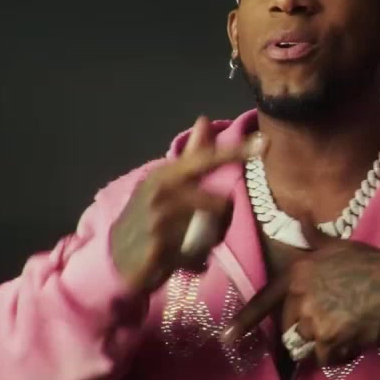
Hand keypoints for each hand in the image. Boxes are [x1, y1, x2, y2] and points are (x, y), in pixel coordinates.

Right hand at [110, 115, 264, 290]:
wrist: (115, 256)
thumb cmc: (147, 216)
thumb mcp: (166, 183)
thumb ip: (190, 155)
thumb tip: (204, 119)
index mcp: (166, 175)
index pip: (206, 160)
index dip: (236, 152)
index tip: (264, 143)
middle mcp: (160, 193)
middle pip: (217, 203)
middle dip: (221, 218)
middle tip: (208, 225)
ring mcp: (156, 221)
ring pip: (209, 232)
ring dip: (206, 241)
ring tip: (190, 242)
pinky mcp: (156, 249)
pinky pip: (196, 256)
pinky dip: (194, 260)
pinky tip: (179, 258)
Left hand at [221, 214, 379, 365]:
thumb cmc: (370, 263)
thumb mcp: (338, 245)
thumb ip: (312, 237)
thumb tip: (301, 216)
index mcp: (297, 276)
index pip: (264, 302)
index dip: (244, 322)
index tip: (228, 337)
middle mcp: (300, 299)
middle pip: (290, 330)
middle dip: (306, 332)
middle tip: (332, 324)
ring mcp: (315, 321)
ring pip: (307, 347)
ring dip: (322, 345)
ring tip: (345, 332)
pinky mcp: (332, 341)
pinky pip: (325, 359)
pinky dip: (337, 356)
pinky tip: (353, 341)